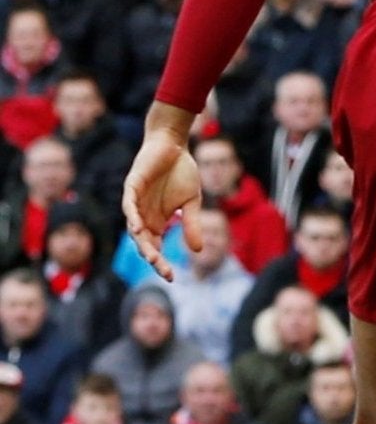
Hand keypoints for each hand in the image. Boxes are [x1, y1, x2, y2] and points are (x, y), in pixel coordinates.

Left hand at [122, 122, 199, 280]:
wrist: (174, 146)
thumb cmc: (182, 172)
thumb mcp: (191, 203)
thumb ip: (192, 225)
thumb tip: (198, 252)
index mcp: (157, 222)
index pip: (155, 248)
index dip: (161, 262)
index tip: (172, 277)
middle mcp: (143, 216)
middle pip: (144, 243)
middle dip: (153, 258)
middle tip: (163, 269)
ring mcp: (136, 203)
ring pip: (135, 228)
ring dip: (142, 242)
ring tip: (152, 256)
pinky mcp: (132, 187)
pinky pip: (128, 206)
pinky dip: (132, 217)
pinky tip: (138, 228)